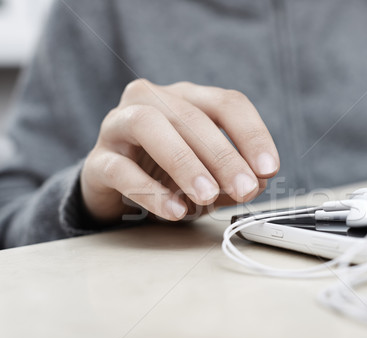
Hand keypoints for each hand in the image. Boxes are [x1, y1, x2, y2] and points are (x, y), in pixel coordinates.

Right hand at [81, 80, 279, 222]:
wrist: (115, 188)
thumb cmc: (168, 173)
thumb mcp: (208, 173)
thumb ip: (232, 175)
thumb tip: (258, 182)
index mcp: (187, 98)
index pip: (226, 103)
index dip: (252, 134)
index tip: (269, 169)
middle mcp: (151, 100)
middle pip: (191, 116)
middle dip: (223, 155)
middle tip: (245, 189)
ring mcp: (118, 125)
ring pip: (148, 125)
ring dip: (184, 161)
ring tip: (207, 195)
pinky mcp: (98, 159)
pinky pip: (121, 169)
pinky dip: (151, 192)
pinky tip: (175, 211)